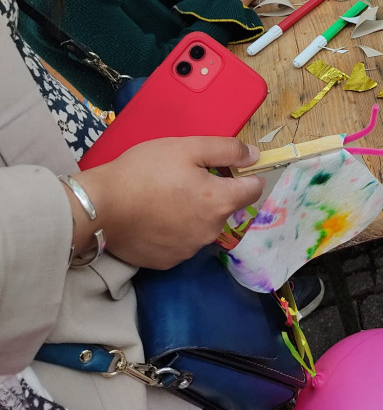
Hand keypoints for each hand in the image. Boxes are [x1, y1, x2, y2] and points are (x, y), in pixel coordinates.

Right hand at [76, 137, 264, 268]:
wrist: (101, 206)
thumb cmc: (146, 171)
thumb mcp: (188, 147)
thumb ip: (226, 150)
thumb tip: (254, 156)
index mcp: (220, 202)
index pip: (253, 190)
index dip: (244, 175)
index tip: (226, 168)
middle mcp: (211, 231)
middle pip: (225, 208)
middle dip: (213, 193)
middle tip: (184, 178)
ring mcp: (189, 250)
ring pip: (203, 226)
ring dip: (194, 213)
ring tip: (165, 198)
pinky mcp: (168, 262)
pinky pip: (182, 242)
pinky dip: (174, 230)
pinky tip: (155, 217)